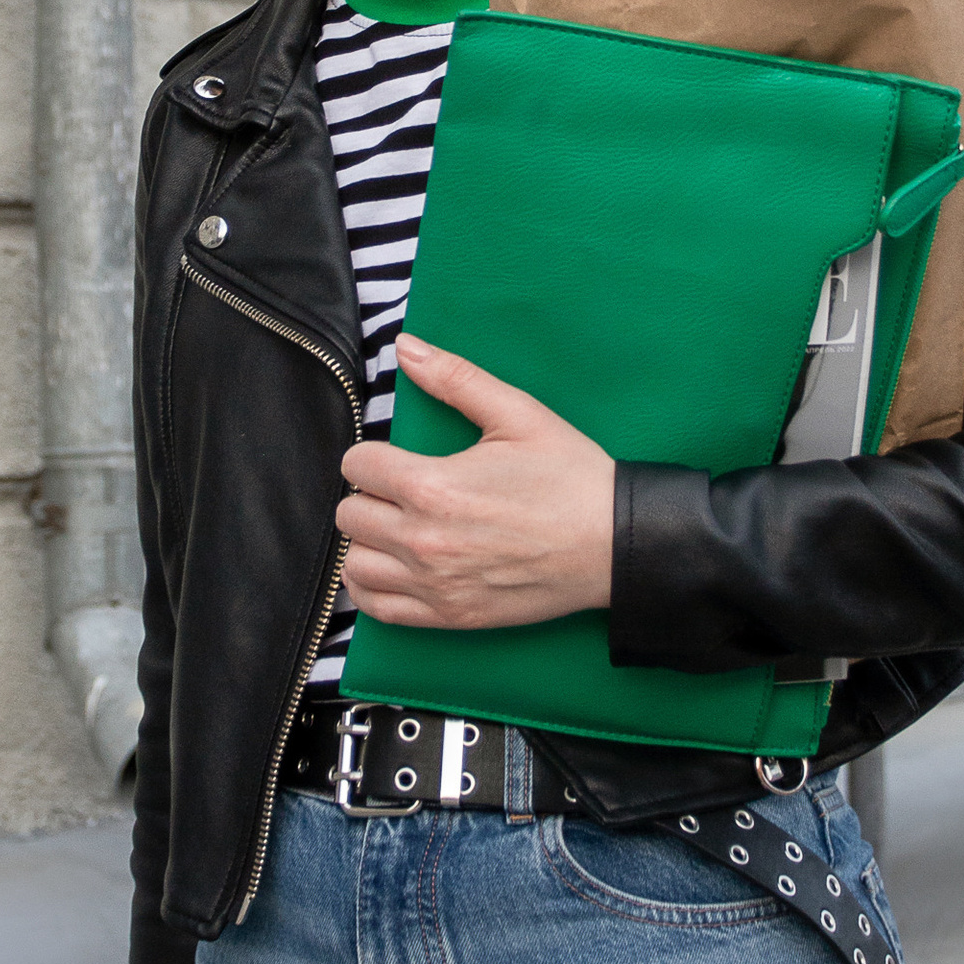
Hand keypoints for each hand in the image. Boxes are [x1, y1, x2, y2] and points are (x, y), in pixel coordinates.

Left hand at [337, 335, 614, 629]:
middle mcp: (425, 541)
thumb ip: (455, 379)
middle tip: (400, 490)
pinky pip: (378, 608)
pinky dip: (373, 587)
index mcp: (434, 487)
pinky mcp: (450, 616)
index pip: (357, 465)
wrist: (615, 544)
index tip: (395, 457)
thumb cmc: (571, 478)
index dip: (372, 454)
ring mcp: (435, 585)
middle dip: (369, 495)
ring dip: (368, 542)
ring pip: (354, 564)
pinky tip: (394, 567)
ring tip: (397, 527)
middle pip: (349, 514)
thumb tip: (405, 347)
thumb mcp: (518, 414)